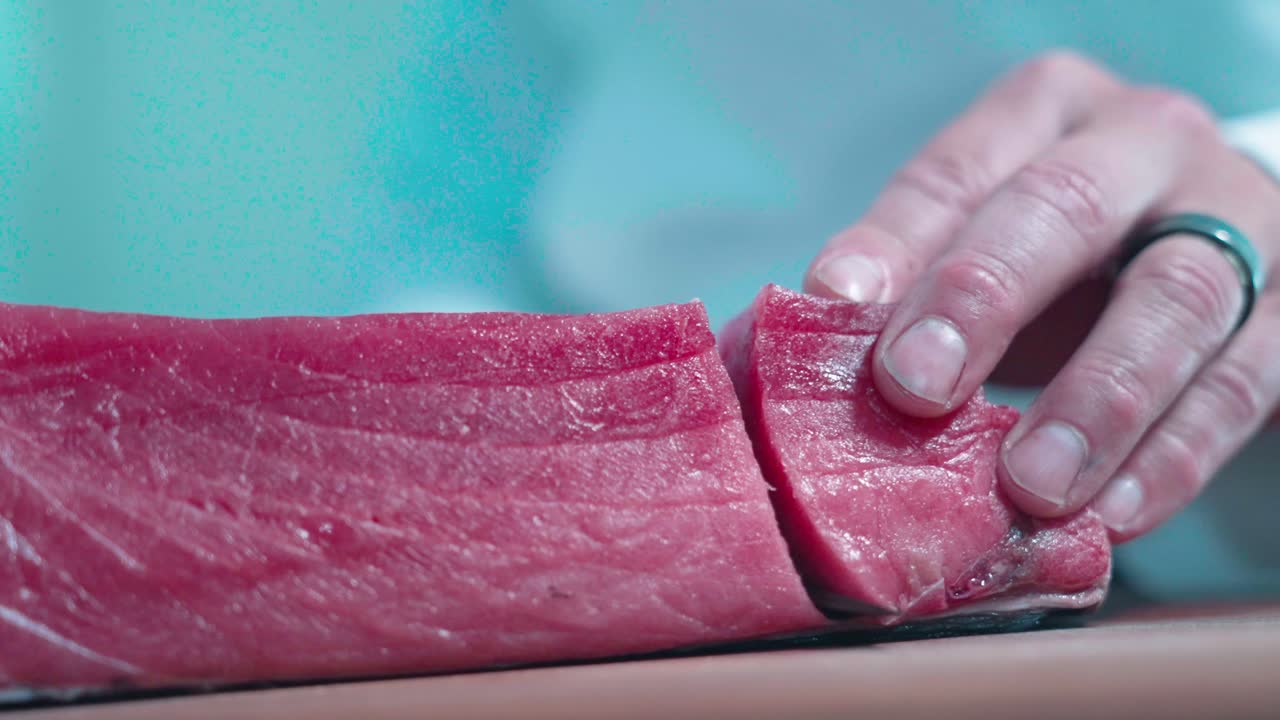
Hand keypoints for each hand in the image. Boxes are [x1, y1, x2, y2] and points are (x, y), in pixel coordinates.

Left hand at [803, 51, 1279, 542]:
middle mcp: (1146, 144)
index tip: (837, 305)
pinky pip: (1242, 384)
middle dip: (983, 297)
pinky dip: (1175, 456)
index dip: (896, 241)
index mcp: (1046, 112)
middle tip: (915, 389)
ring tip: (1030, 487)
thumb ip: (915, 273)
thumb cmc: (1063, 248)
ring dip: (1096, 403)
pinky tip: (1116, 512)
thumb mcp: (985, 233)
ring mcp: (1238, 219)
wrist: (1204, 240)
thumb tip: (818, 340)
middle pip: (1065, 208)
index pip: (959, 170)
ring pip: (1175, 301)